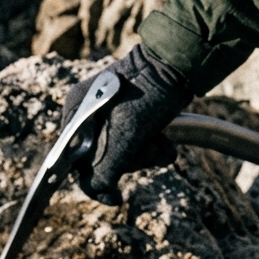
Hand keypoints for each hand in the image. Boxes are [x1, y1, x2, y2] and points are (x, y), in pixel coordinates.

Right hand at [61, 44, 192, 205]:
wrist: (184, 61)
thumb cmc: (150, 94)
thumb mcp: (124, 136)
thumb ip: (104, 169)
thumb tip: (101, 194)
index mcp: (76, 111)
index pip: (74, 161)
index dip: (95, 181)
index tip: (113, 197)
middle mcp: (90, 111)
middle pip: (101, 157)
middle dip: (130, 161)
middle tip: (152, 152)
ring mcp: (113, 112)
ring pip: (123, 151)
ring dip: (146, 155)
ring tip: (163, 147)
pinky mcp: (135, 113)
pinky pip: (138, 141)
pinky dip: (153, 146)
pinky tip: (166, 145)